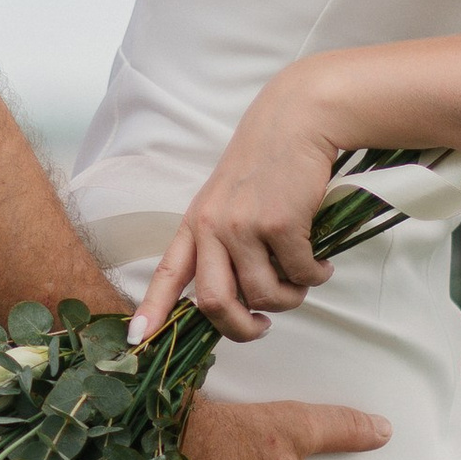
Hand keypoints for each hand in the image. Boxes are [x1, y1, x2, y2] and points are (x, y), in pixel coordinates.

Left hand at [132, 72, 347, 347]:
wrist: (296, 120)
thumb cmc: (266, 164)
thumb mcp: (229, 200)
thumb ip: (226, 243)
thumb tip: (244, 299)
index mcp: (196, 224)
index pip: (168, 274)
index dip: (152, 310)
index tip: (139, 339)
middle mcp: (213, 226)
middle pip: (214, 303)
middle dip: (240, 330)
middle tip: (261, 327)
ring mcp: (245, 225)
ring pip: (264, 295)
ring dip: (289, 300)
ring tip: (301, 281)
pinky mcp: (281, 223)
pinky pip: (300, 275)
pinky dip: (315, 277)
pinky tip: (320, 263)